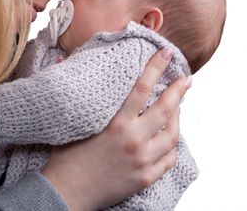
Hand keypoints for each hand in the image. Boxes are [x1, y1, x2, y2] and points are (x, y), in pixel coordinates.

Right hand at [41, 48, 190, 210]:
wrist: (66, 193)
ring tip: (178, 110)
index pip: (141, 88)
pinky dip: (172, 147)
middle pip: (165, 109)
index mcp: (115, 123)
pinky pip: (168, 160)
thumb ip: (73, 92)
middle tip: (186, 79)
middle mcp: (133, 139)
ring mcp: (142, 160)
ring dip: (178, 119)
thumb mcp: (71, 122)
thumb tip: (61, 61)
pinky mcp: (145, 178)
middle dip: (179, 91)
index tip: (166, 54)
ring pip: (172, 135)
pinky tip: (171, 140)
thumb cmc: (66, 158)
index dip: (156, 67)